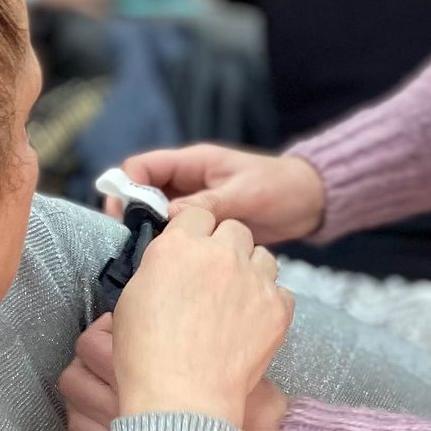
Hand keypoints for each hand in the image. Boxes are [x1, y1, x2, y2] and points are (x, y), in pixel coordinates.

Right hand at [66, 202, 293, 430]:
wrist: (182, 399)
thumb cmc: (147, 356)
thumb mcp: (132, 299)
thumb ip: (157, 267)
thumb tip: (171, 262)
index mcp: (178, 246)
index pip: (197, 215)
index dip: (194, 233)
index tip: (191, 251)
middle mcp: (220, 254)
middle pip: (234, 229)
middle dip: (225, 247)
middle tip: (214, 277)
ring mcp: (253, 280)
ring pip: (263, 255)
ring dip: (251, 269)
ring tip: (237, 298)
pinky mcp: (277, 308)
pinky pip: (282, 291)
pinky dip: (270, 302)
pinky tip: (252, 322)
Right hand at [110, 145, 325, 243]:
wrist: (309, 203)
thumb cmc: (280, 188)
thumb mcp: (245, 194)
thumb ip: (210, 203)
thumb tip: (169, 215)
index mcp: (193, 163)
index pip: (143, 167)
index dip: (125, 187)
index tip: (121, 216)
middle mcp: (188, 183)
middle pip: (144, 195)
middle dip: (132, 216)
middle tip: (128, 245)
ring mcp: (196, 206)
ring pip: (159, 217)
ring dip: (151, 234)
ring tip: (146, 260)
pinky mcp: (206, 228)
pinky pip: (180, 235)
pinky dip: (172, 247)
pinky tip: (171, 267)